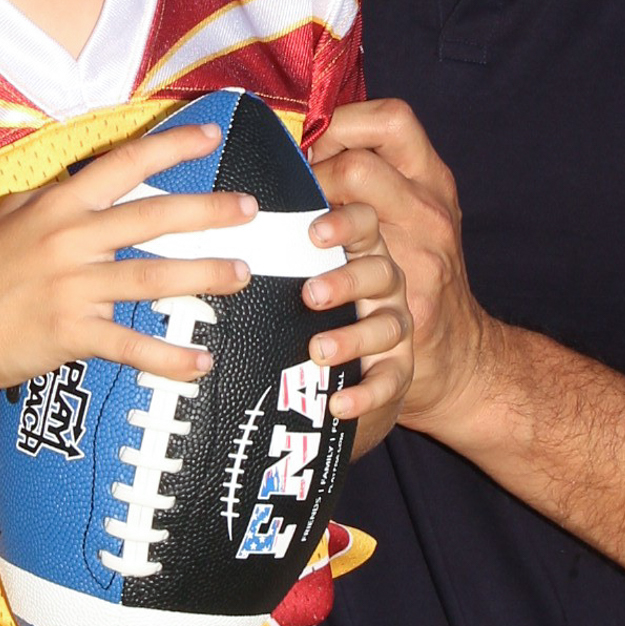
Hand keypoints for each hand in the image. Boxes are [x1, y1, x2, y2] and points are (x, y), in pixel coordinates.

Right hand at [0, 122, 260, 400]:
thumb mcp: (9, 217)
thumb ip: (52, 199)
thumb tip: (82, 184)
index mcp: (59, 205)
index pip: (124, 165)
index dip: (171, 147)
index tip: (211, 135)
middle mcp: (70, 239)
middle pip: (153, 218)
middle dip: (209, 212)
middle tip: (249, 210)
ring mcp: (71, 286)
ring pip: (152, 277)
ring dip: (203, 276)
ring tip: (239, 275)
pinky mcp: (69, 332)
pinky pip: (131, 345)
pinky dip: (169, 358)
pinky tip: (200, 363)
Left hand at [303, 198, 412, 451]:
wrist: (345, 379)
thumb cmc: (313, 317)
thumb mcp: (301, 285)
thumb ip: (281, 261)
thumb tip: (226, 233)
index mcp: (361, 256)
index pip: (365, 225)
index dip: (346, 224)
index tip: (314, 233)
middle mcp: (384, 288)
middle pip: (380, 273)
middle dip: (346, 282)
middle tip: (309, 295)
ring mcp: (395, 329)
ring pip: (386, 327)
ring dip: (352, 339)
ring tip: (318, 351)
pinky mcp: (399, 371)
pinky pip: (389, 381)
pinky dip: (366, 393)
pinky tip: (339, 402)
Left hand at [308, 100, 490, 440]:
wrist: (466, 356)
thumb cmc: (416, 274)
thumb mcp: (403, 215)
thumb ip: (364, 180)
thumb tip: (291, 145)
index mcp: (421, 187)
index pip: (391, 122)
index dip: (343, 128)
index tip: (309, 154)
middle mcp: (424, 228)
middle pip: (371, 188)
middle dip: (331, 209)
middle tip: (306, 234)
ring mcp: (418, 290)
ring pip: (380, 285)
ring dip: (343, 298)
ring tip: (311, 313)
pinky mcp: (412, 350)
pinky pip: (390, 371)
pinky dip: (363, 387)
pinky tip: (337, 396)